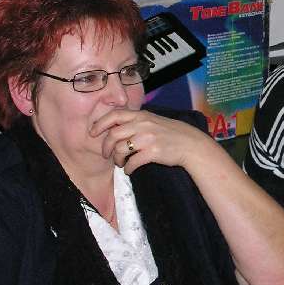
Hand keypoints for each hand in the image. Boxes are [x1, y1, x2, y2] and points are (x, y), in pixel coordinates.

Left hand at [89, 108, 214, 173]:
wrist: (190, 144)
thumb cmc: (172, 133)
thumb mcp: (154, 120)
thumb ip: (137, 121)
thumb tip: (116, 127)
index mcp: (142, 116)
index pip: (114, 115)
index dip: (100, 124)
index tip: (93, 132)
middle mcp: (143, 125)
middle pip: (113, 135)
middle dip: (106, 147)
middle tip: (107, 154)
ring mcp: (148, 138)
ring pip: (120, 149)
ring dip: (117, 159)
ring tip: (121, 163)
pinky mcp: (153, 152)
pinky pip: (132, 162)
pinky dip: (128, 168)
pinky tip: (130, 170)